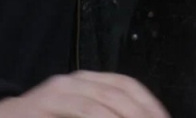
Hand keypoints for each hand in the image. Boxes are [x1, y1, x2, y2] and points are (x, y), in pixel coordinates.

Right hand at [0, 71, 169, 117]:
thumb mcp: (77, 115)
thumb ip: (101, 113)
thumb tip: (137, 116)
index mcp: (87, 81)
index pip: (127, 84)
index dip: (149, 103)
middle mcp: (75, 80)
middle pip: (119, 93)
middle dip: (142, 114)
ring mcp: (59, 90)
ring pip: (102, 102)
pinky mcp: (47, 103)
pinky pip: (83, 110)